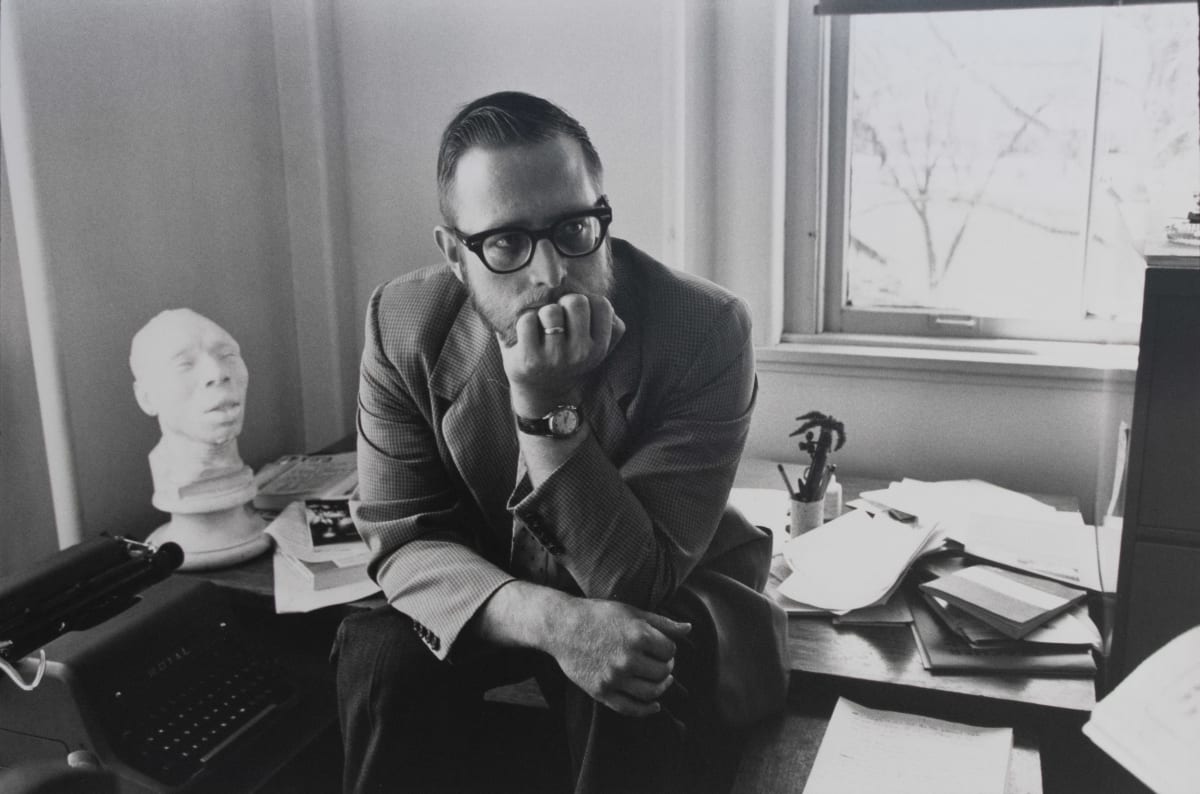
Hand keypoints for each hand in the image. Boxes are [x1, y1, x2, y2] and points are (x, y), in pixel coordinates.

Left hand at [500, 294, 624, 415]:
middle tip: (559, 318)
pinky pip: (527, 321)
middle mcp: (581, 353)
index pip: (602, 304)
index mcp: (599, 347)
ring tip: (543, 327)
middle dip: (564, 303)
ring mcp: (555, 357)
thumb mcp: (597, 348)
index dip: (588, 302)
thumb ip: (612, 327)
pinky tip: (527, 334)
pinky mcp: (529, 359)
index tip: (577, 315)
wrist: (542, 392)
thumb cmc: (570, 358)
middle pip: (576, 302)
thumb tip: (612, 310)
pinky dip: (524, 322)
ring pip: (550, 311)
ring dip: (543, 313)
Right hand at [547, 598, 690, 717]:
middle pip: (662, 672)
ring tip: (660, 680)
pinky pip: (631, 708)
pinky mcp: (601, 692)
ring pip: (651, 692)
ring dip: (661, 687)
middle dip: (666, 667)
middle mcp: (628, 658)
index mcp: (638, 635)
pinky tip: (655, 705)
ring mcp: (614, 678)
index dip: (668, 648)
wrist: (562, 627)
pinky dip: (647, 710)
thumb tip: (689, 629)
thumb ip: (662, 622)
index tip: (660, 646)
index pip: (670, 650)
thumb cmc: (598, 615)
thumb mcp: (632, 612)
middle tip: (659, 662)